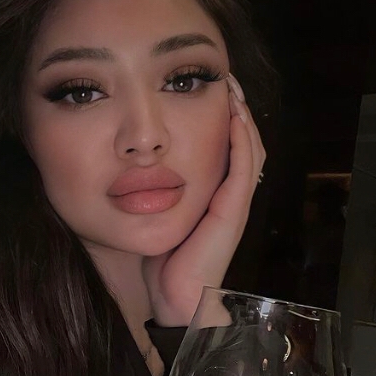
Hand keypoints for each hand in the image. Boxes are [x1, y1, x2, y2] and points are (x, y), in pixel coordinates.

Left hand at [142, 74, 265, 326]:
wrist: (172, 300)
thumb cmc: (160, 262)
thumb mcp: (152, 214)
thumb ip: (148, 190)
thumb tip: (126, 159)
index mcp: (211, 194)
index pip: (226, 145)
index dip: (222, 115)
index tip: (206, 84)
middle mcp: (227, 195)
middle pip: (243, 141)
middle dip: (236, 107)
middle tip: (225, 76)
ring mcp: (233, 203)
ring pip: (249, 149)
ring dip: (242, 116)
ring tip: (231, 86)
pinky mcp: (232, 213)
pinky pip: (243, 169)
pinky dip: (241, 140)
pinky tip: (233, 115)